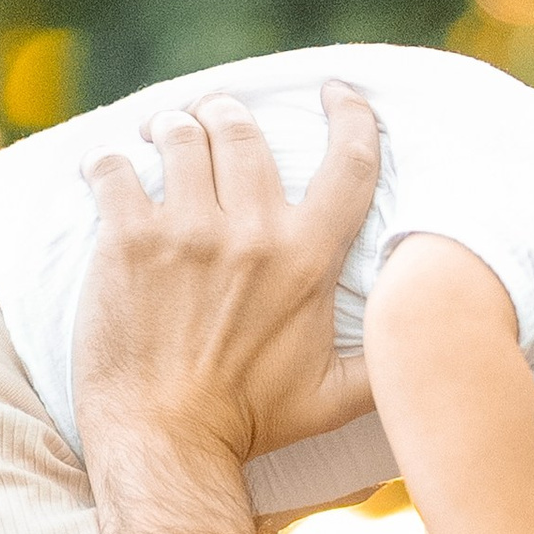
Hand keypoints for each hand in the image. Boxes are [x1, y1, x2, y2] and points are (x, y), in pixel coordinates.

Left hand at [72, 85, 379, 465]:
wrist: (166, 440)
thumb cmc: (250, 423)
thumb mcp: (336, 399)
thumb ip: (383, 363)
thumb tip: (425, 342)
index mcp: (307, 260)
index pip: (349, 162)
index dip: (350, 115)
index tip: (337, 92)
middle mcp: (251, 234)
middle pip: (244, 131)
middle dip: (228, 114)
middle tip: (214, 119)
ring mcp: (186, 232)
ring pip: (182, 135)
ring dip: (173, 127)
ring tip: (161, 134)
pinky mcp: (128, 241)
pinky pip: (114, 168)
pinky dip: (109, 161)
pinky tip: (108, 168)